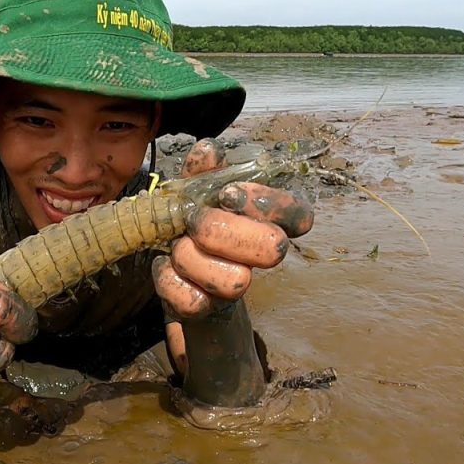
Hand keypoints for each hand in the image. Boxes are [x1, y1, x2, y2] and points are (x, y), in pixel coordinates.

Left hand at [153, 138, 313, 318]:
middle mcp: (260, 256)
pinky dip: (168, 279)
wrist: (174, 272)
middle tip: (195, 221)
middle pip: (273, 249)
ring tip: (175, 245)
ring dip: (191, 257)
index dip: (268, 204)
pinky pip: (192, 301)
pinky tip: (164, 266)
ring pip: (234, 281)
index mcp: (267, 221)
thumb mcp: (195, 190)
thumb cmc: (193, 223)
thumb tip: (209, 152)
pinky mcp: (206, 311)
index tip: (229, 194)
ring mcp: (235, 287)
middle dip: (225, 230)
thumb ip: (203, 169)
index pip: (299, 214)